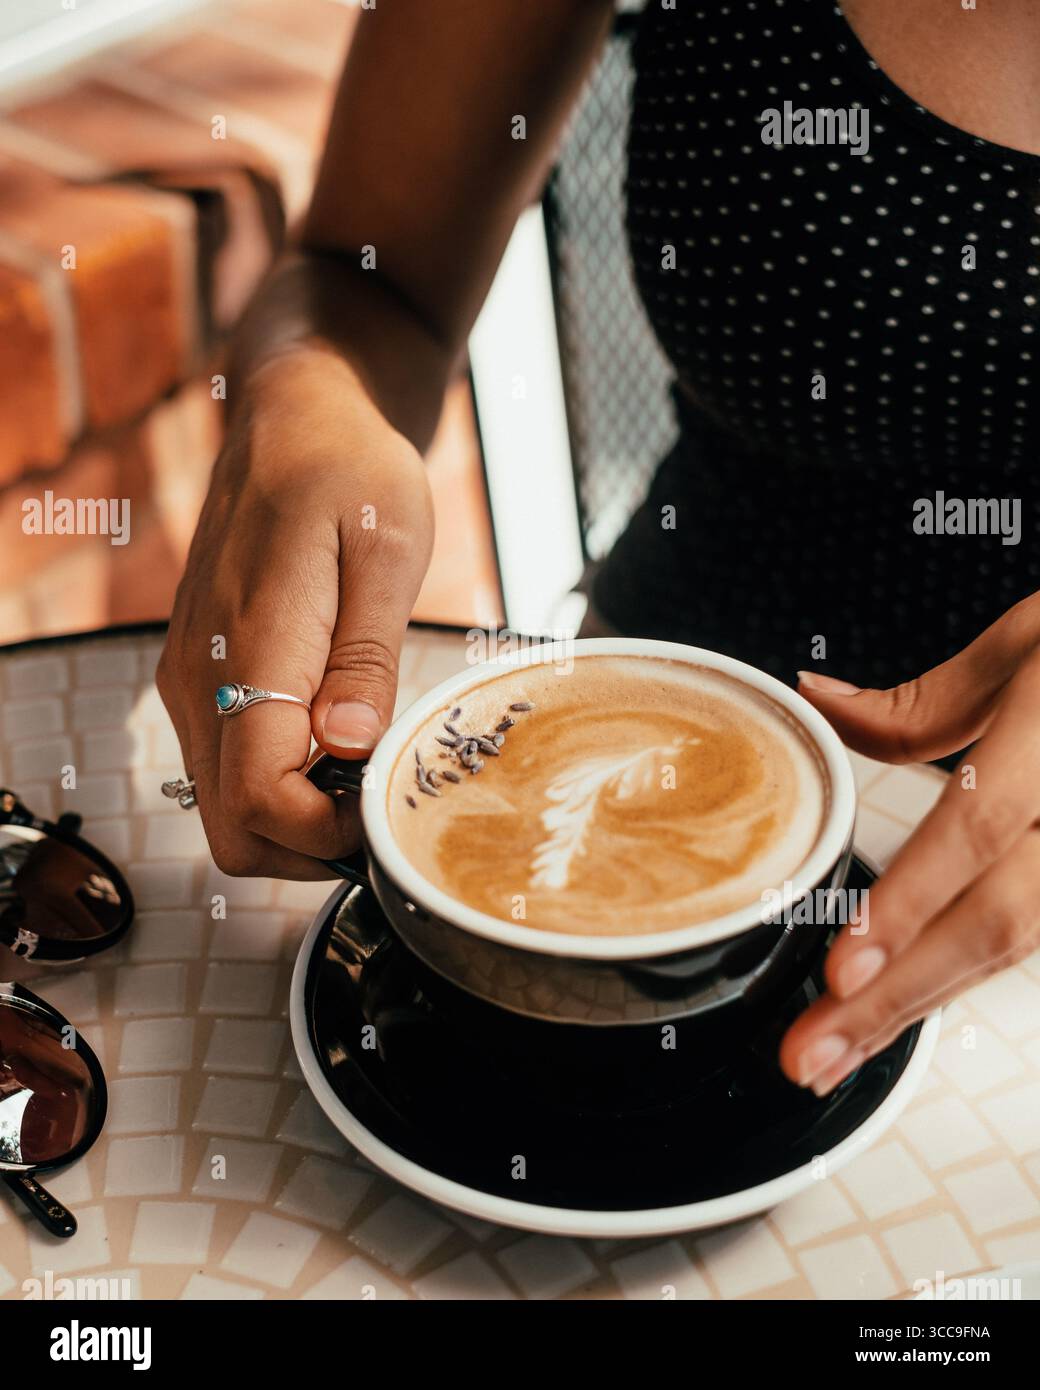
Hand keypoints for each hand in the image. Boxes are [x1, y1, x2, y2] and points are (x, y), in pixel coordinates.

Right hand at [157, 350, 433, 877]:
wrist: (296, 418)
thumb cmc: (351, 468)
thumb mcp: (387, 547)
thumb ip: (366, 654)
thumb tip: (350, 742)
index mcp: (250, 646)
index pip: (260, 801)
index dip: (328, 833)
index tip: (386, 803)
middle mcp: (202, 676)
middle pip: (234, 830)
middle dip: (312, 846)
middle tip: (382, 801)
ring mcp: (193, 679)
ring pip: (225, 810)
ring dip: (298, 820)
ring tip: (369, 770)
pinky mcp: (201, 676)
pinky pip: (228, 768)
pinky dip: (281, 786)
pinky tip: (338, 744)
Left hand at [779, 595, 1039, 1093]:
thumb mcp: (1027, 644)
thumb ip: (922, 701)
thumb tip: (816, 702)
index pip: (979, 824)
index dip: (910, 901)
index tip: (843, 968)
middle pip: (996, 919)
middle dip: (895, 996)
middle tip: (811, 1053)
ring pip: (1019, 946)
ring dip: (922, 1001)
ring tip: (839, 1046)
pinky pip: (1039, 938)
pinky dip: (963, 977)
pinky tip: (903, 1006)